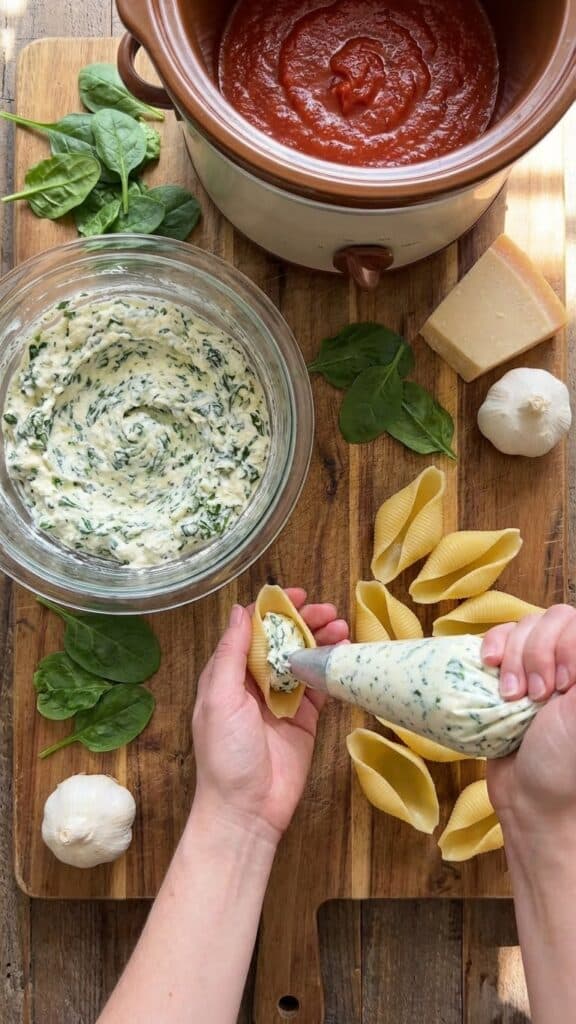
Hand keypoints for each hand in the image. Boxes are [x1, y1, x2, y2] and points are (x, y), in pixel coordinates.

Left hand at [191, 588, 348, 845]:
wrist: (247, 810)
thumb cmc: (225, 754)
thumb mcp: (219, 699)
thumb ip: (230, 654)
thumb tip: (239, 612)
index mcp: (228, 675)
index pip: (252, 631)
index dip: (273, 610)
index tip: (296, 596)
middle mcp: (255, 683)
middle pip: (282, 641)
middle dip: (305, 622)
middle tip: (329, 612)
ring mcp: (282, 700)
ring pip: (304, 660)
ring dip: (322, 641)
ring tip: (343, 628)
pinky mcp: (305, 720)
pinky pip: (320, 688)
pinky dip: (333, 670)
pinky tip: (346, 655)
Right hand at [482, 606, 575, 835]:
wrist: (530, 800)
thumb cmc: (565, 763)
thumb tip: (573, 635)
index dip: (563, 646)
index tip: (563, 686)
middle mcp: (571, 662)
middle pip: (552, 618)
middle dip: (537, 654)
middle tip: (537, 697)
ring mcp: (540, 665)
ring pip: (523, 625)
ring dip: (513, 658)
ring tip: (512, 698)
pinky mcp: (509, 672)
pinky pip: (498, 637)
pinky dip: (492, 647)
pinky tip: (490, 667)